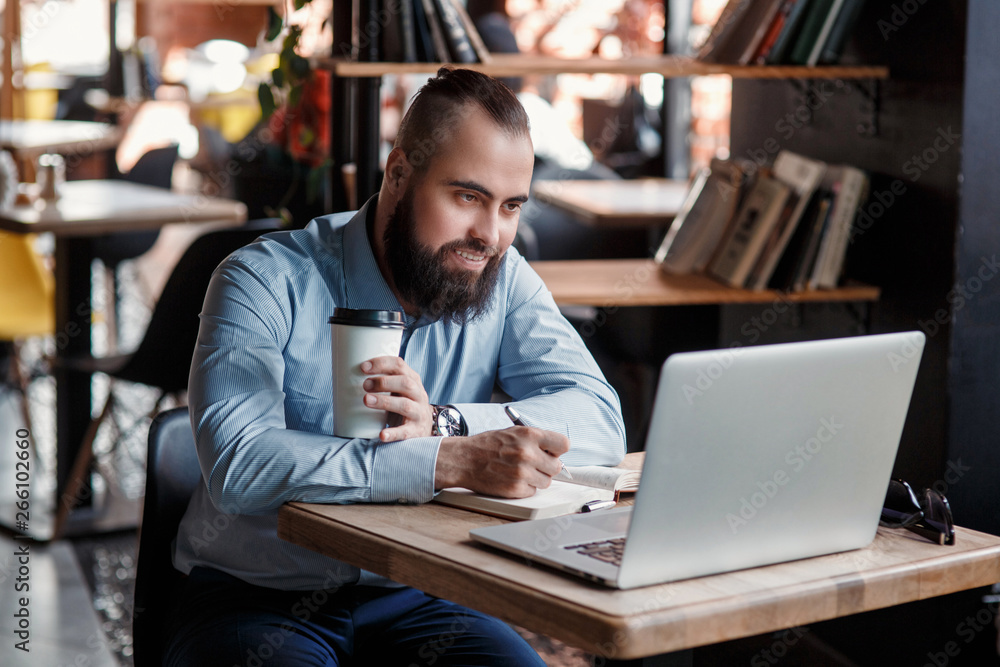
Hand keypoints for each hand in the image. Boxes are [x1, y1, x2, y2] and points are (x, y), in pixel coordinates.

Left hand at [361, 356, 431, 441]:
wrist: (425, 427)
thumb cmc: (405, 403)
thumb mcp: (400, 389)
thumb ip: (385, 381)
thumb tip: (349, 376)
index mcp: (413, 380)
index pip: (400, 365)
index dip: (382, 364)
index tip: (363, 367)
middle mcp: (418, 394)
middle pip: (405, 383)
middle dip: (383, 382)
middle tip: (365, 385)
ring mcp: (418, 413)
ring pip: (405, 405)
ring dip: (385, 401)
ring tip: (366, 400)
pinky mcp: (415, 431)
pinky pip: (405, 432)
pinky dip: (393, 433)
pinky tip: (382, 435)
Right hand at [434, 426, 569, 497]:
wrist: (463, 459)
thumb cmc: (487, 445)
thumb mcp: (513, 432)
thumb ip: (535, 440)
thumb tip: (556, 452)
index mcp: (529, 435)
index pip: (563, 444)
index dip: (557, 450)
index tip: (551, 452)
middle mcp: (527, 453)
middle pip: (556, 466)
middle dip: (546, 466)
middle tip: (532, 464)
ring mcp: (522, 473)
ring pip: (546, 481)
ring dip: (536, 479)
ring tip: (519, 471)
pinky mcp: (515, 489)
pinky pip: (532, 491)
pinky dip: (524, 488)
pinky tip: (511, 479)